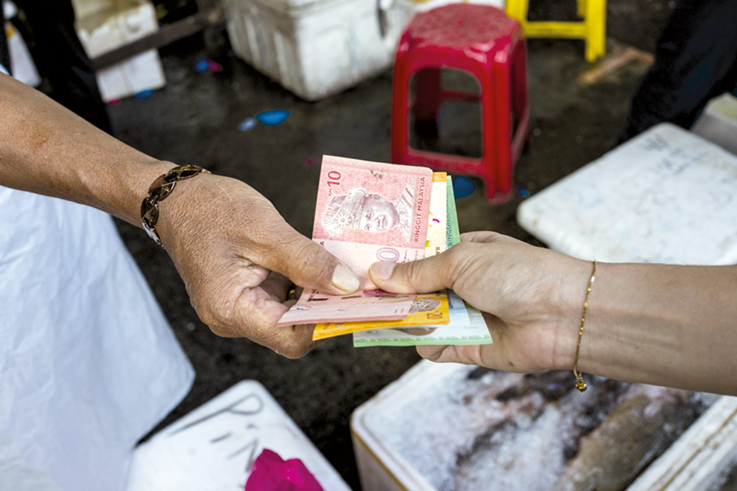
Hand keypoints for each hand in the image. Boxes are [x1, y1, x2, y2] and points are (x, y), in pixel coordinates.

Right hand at [155, 173, 360, 357]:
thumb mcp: (267, 231)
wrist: (177, 199)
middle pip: (291, 331)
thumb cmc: (212, 209)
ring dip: (313, 295)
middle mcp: (230, 319)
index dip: (324, 323)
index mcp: (230, 309)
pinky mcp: (243, 296)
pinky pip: (279, 300)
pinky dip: (300, 286)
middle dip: (323, 307)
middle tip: (351, 280)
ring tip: (335, 268)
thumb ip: (309, 262)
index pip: (290, 340)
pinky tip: (314, 265)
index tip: (352, 300)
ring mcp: (236, 309)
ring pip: (288, 316)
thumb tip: (347, 287)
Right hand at [369, 232, 590, 371]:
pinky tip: (422, 334)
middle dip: (390, 291)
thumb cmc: (519, 274)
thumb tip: (378, 274)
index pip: (418, 256)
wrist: (562, 315)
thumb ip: (418, 271)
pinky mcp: (466, 346)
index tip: (363, 262)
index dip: (393, 260)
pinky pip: (432, 346)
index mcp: (462, 253)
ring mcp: (463, 315)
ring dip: (404, 317)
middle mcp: (460, 284)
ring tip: (383, 313)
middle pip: (413, 289)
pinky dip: (425, 342)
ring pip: (418, 318)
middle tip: (356, 292)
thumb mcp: (462, 260)